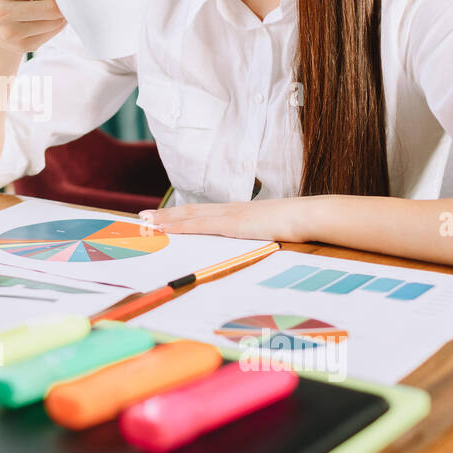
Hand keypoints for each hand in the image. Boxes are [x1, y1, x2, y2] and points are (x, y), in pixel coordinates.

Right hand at [0, 0, 66, 56]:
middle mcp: (1, 12)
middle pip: (52, 8)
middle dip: (61, 1)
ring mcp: (11, 33)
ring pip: (55, 22)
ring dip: (62, 14)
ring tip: (55, 7)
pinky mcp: (23, 46)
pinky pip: (53, 33)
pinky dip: (57, 25)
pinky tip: (50, 20)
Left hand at [140, 198, 320, 242]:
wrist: (309, 216)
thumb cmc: (296, 225)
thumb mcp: (271, 232)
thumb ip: (258, 235)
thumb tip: (253, 242)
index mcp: (238, 213)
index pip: (203, 212)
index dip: (181, 214)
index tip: (163, 217)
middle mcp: (230, 210)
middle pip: (191, 211)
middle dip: (166, 215)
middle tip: (143, 217)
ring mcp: (231, 215)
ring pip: (191, 216)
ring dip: (167, 219)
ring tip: (146, 221)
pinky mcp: (234, 224)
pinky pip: (201, 225)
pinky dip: (181, 225)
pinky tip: (167, 227)